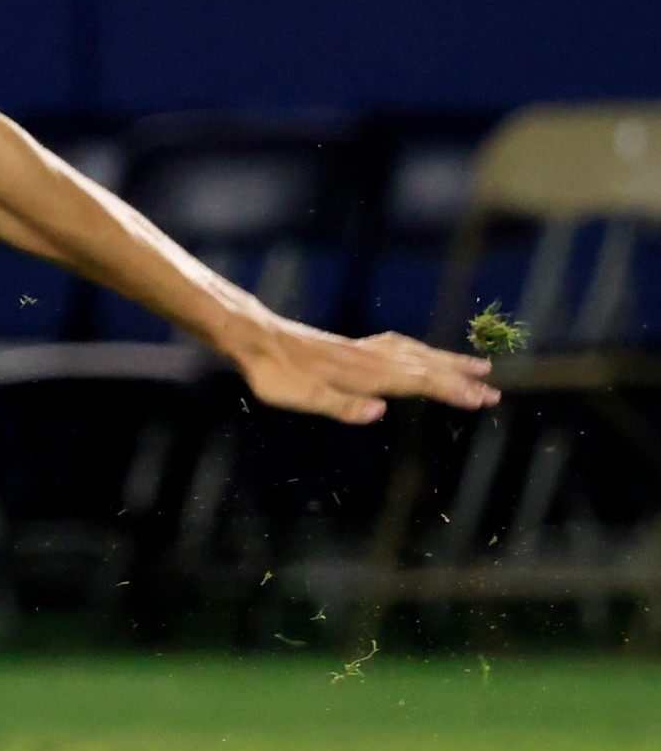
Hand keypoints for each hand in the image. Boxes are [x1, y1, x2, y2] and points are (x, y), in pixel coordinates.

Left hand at [225, 316, 495, 425]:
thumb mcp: (300, 397)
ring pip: (417, 353)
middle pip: (425, 367)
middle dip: (461, 380)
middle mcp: (370, 358)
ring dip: (449, 362)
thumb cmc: (275, 374)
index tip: (483, 399)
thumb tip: (379, 411)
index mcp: (363, 374)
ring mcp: (364, 349)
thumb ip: (339, 405)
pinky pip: (400, 346)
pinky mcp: (355, 346)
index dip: (451, 391)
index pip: (417, 383)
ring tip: (481, 367)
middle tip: (495, 392)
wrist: (256, 338)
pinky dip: (422, 350)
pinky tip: (424, 353)